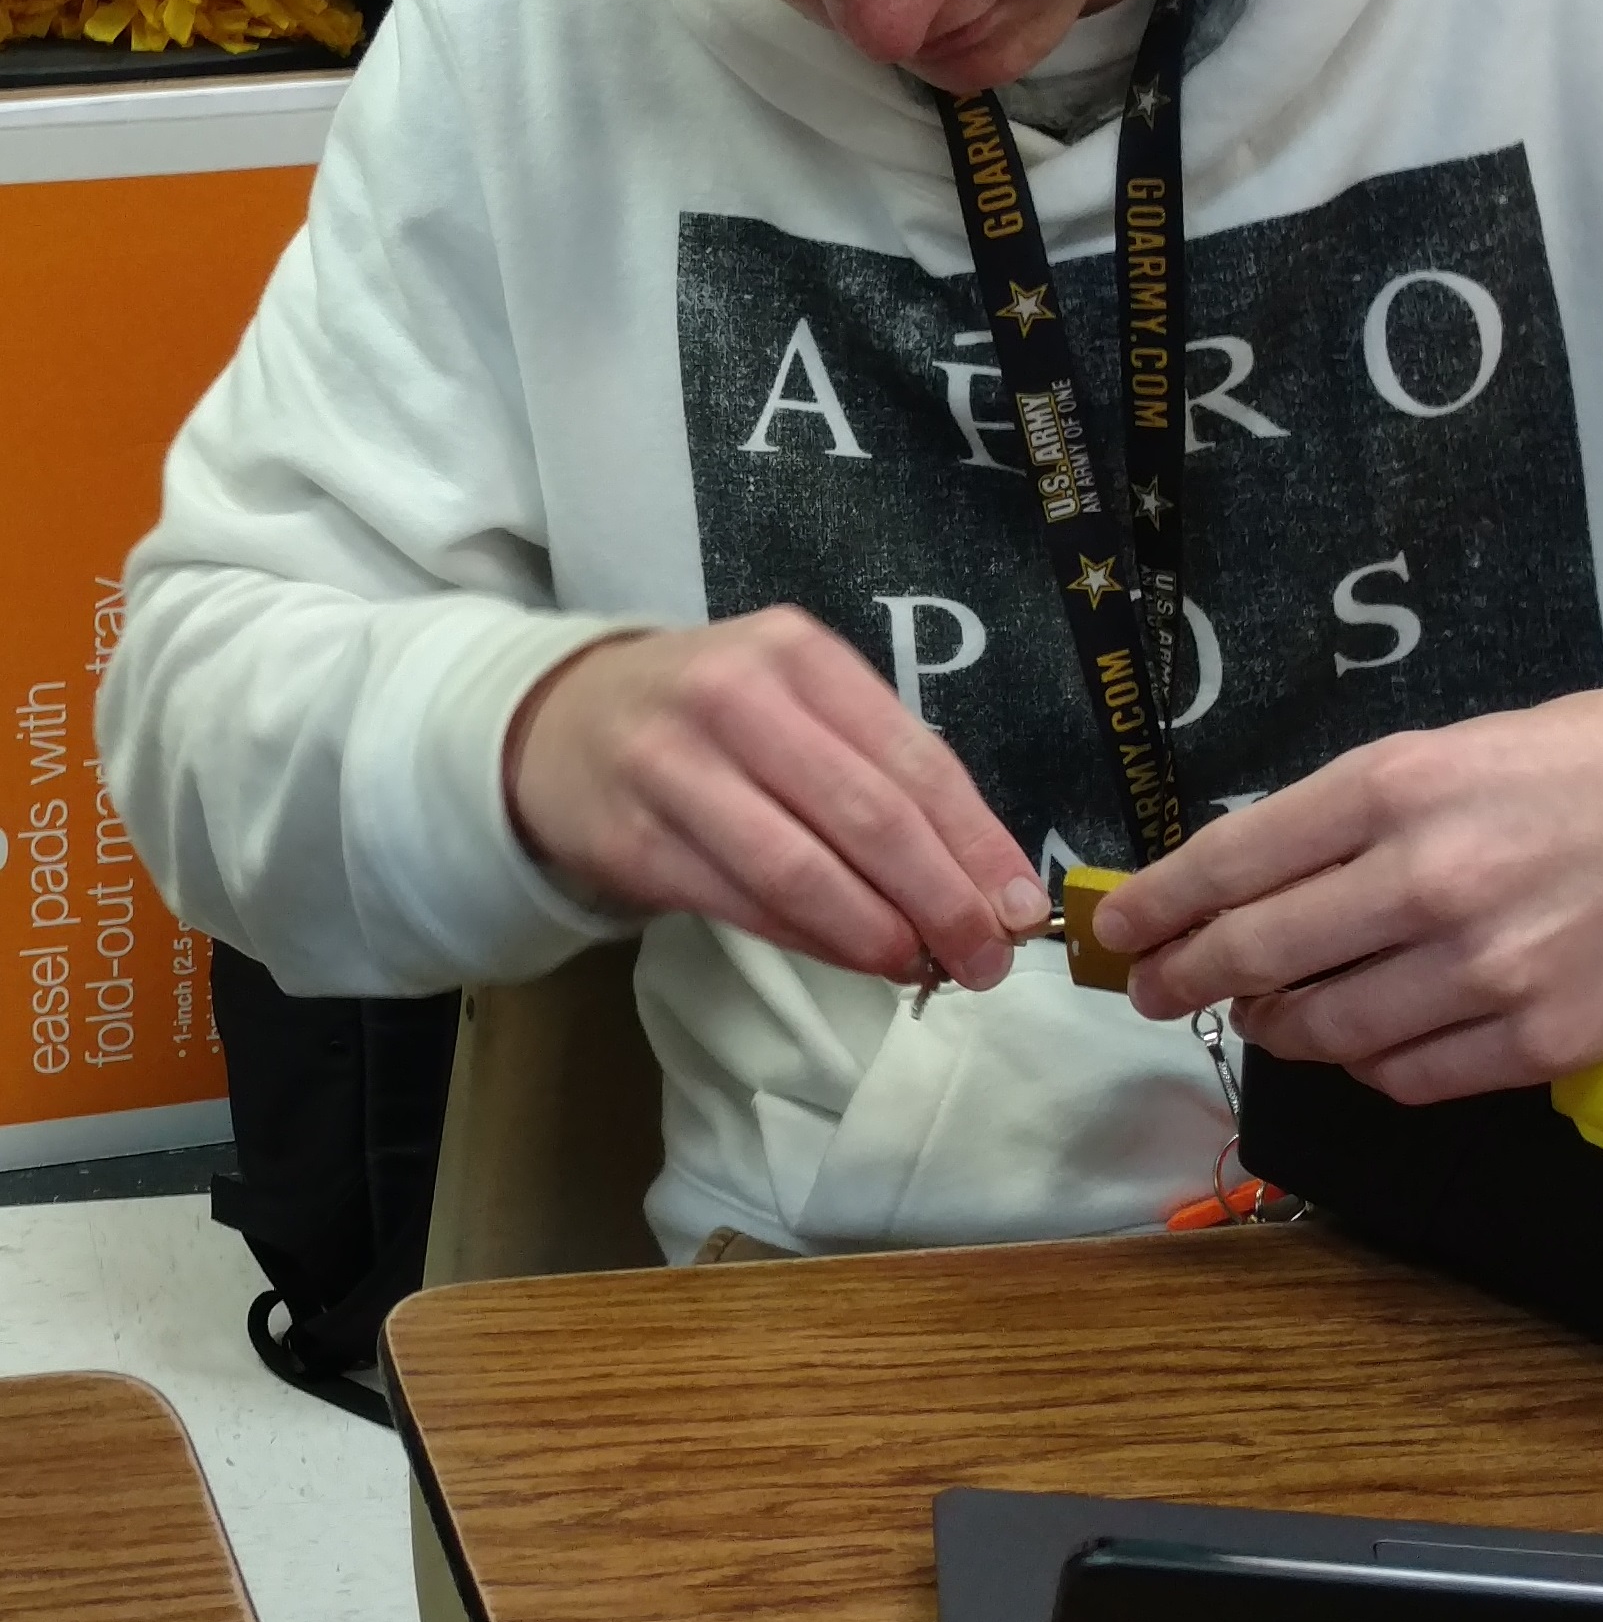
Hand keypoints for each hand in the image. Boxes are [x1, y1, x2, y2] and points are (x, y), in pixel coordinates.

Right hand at [504, 608, 1048, 986]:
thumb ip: (882, 771)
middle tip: (985, 959)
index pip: (913, 756)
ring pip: (799, 869)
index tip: (1021, 908)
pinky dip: (809, 940)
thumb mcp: (798, 702)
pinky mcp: (631, 840)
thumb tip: (984, 882)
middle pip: (864, 815)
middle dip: (940, 899)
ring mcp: (672, 768)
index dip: (976, 841)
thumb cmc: (716, 717)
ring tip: (921, 967)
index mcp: (798, 653)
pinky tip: (853, 957)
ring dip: (874, 932)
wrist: (562, 721)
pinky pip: (740, 904)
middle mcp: (734, 697)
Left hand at [1096, 669, 1602, 1103]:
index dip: (1159, 909)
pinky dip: (1369, 1065)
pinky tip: (1366, 1039)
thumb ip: (1355, 814)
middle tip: (1158, 993)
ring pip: (1328, 1031)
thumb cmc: (1598, 762)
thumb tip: (1250, 885)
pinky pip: (1410, 1077)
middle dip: (1188, 980)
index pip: (1235, 862)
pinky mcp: (1541, 1039)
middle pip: (1259, 956)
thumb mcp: (1458, 748)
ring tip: (1270, 1014)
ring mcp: (1488, 967)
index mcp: (1402, 785)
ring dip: (1280, 1029)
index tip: (1122, 935)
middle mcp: (1432, 877)